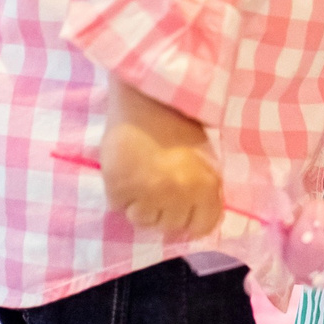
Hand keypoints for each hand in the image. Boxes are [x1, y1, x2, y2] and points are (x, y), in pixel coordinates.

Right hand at [99, 79, 222, 241]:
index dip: (193, 218)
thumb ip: (203, 189)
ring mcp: (146, 194)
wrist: (147, 96)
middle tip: (159, 187)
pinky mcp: (118, 188)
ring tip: (140, 179)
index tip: (185, 208)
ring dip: (141, 205)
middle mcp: (178, 195)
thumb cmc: (180, 121)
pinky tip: (125, 172)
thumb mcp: (205, 157)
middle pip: (170, 225)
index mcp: (205, 186)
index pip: (203, 227)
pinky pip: (119, 206)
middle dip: (166, 210)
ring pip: (142, 219)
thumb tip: (196, 216)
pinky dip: (120, 194)